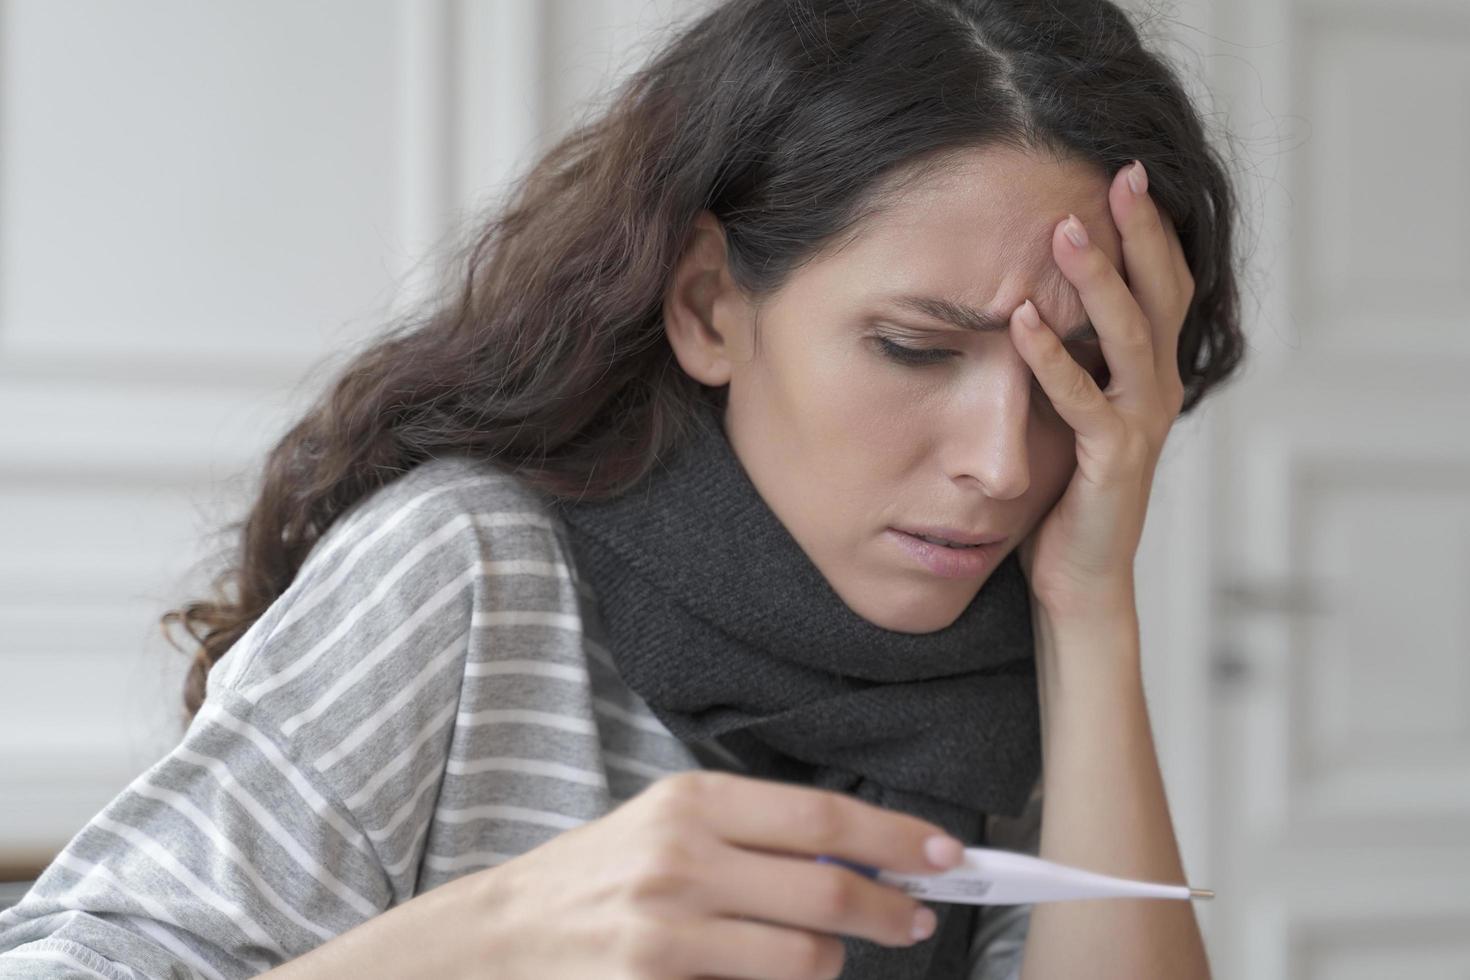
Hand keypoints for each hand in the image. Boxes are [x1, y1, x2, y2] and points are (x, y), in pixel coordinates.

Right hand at [468, 770, 964, 978]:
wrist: (501, 935)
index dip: (897, 840)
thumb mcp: (670, 826)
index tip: (947, 856)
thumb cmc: (600, 875)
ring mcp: (667, 933)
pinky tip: (763, 976)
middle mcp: (681, 859)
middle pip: (828, 890)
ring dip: (834, 961)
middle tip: (918, 918)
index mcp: (691, 802)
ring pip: (805, 958)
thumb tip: (865, 858)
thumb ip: (757, 835)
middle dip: (893, 911)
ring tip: (825, 952)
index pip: (823, 818)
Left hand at [1011, 160, 1193, 620]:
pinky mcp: (1111, 462)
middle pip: (1162, 296)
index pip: (1163, 286)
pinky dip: (1052, 359)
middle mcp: (1157, 391)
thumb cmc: (1068, 491)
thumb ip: (1069, 357)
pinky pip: (1083, 401)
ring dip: (1099, 282)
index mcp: (1150, 373)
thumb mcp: (1070, 408)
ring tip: (1066, 231)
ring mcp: (1140, 426)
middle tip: (1120, 174)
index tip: (1124, 171)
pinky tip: (1021, 321)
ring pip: (1131, 339)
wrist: (1080, 575)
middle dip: (1141, 233)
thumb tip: (1026, 292)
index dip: (1151, 231)